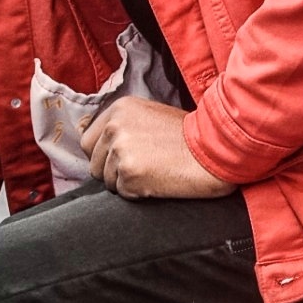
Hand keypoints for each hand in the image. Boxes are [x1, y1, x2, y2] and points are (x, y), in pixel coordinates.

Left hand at [79, 99, 233, 199]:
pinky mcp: (128, 172)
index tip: (123, 159)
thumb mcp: (150, 116)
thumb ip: (123, 126)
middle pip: (94, 164)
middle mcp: (114, 126)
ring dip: (126, 183)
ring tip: (154, 172)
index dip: (104, 155)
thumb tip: (91, 138)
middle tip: (143, 167)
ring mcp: (120, 149)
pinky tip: (158, 180)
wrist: (214, 150)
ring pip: (106, 181)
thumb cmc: (188, 137)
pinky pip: (122, 193)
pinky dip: (138, 193)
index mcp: (118, 109)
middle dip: (113, 172)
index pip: (88, 141)